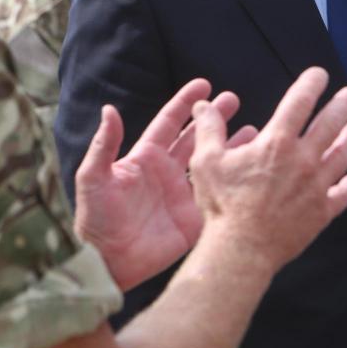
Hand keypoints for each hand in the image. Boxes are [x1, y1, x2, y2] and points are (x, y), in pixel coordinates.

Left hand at [73, 79, 252, 290]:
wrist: (109, 261)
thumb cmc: (95, 218)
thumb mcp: (94, 177)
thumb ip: (104, 144)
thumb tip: (109, 109)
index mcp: (145, 157)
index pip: (169, 122)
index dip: (185, 103)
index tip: (204, 85)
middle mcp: (167, 171)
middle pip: (195, 137)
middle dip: (213, 118)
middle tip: (233, 100)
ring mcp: (182, 194)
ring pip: (211, 162)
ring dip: (228, 145)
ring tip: (253, 131)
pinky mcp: (193, 217)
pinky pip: (216, 194)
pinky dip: (233, 180)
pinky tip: (250, 168)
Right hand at [189, 67, 346, 271]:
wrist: (242, 248)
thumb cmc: (223, 204)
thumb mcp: (207, 161)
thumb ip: (209, 129)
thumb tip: (204, 104)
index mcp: (276, 143)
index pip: (299, 103)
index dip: (311, 84)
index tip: (319, 74)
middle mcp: (302, 160)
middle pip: (330, 125)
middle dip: (343, 105)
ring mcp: (316, 186)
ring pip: (342, 156)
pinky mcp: (321, 212)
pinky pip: (342, 196)